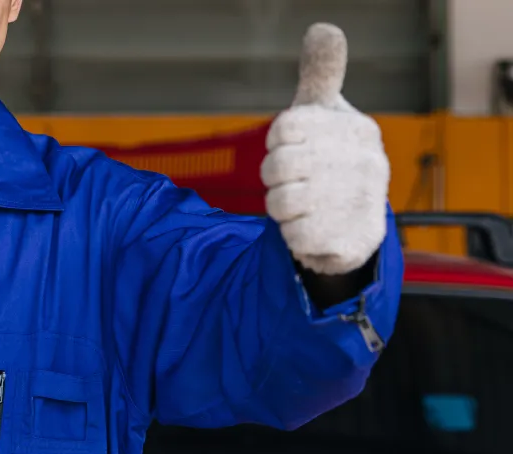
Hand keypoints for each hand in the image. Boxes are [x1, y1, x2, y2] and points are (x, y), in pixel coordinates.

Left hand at [261, 23, 390, 275]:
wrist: (358, 228)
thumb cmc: (332, 162)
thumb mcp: (325, 116)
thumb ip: (321, 75)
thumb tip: (324, 28)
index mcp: (356, 128)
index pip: (285, 126)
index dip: (278, 141)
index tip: (292, 147)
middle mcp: (365, 162)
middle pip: (278, 166)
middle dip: (274, 176)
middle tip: (292, 180)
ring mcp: (359, 203)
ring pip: (279, 203)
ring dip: (280, 207)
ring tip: (302, 204)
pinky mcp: (349, 241)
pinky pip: (292, 237)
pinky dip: (292, 234)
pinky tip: (311, 227)